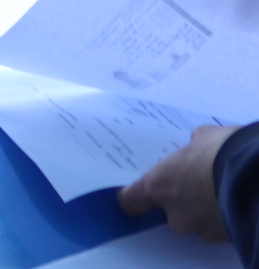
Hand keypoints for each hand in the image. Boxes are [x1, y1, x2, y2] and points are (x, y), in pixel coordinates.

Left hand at [119, 124, 238, 240]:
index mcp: (158, 186)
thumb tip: (196, 143)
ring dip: (207, 209)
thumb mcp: (204, 137)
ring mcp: (202, 230)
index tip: (139, 194)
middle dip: (184, 199)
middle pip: (171, 211)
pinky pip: (222, 228)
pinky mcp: (226, 240)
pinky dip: (227, 217)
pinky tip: (237, 200)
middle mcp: (175, 214)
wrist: (258, 179)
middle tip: (201, 182)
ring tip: (225, 190)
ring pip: (199, 221)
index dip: (135, 197)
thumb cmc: (223, 151)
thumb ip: (192, 145)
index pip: (131, 200)